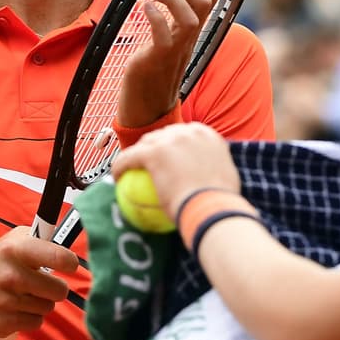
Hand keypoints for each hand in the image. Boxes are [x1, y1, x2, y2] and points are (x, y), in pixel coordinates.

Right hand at [0, 227, 79, 338]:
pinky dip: (30, 318)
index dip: (70, 262)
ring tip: (23, 296)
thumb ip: (36, 241)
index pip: (58, 256)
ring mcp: (8, 302)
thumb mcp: (7, 242)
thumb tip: (63, 245)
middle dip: (54, 288)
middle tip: (41, 284)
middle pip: (59, 290)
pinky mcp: (4, 324)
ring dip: (40, 303)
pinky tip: (16, 309)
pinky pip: (36, 323)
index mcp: (14, 250)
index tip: (69, 265)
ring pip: (48, 307)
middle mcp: (12, 276)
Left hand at [112, 123, 239, 217]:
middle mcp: (189, 131)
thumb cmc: (219, 205)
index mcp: (206, 135)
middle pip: (163, 135)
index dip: (171, 146)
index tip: (165, 160)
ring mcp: (170, 139)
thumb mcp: (224, 182)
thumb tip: (207, 182)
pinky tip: (115, 178)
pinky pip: (129, 157)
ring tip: (129, 169)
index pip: (183, 136)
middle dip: (153, 146)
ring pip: (145, 143)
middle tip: (146, 165)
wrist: (213, 208)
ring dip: (136, 154)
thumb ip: (214, 173)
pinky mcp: (153, 151)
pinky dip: (120, 167)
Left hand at [116, 0, 218, 128]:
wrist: (146, 104)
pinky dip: (153, 16)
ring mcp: (175, 48)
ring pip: (191, 17)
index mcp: (193, 29)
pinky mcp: (158, 59)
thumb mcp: (170, 37)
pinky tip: (143, 10)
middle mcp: (189, 37)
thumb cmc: (154, 68)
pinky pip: (163, 35)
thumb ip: (174, 18)